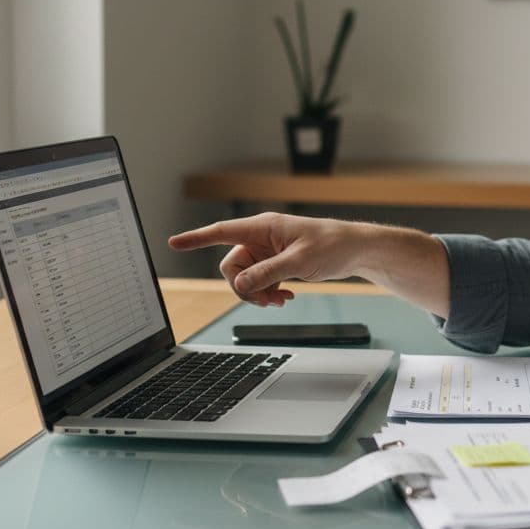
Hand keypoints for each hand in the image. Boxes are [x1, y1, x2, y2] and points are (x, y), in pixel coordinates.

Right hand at [168, 213, 364, 307]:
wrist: (354, 250)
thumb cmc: (332, 245)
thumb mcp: (299, 261)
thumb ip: (268, 273)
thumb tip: (240, 286)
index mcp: (263, 227)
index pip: (222, 231)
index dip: (197, 238)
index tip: (175, 243)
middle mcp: (261, 238)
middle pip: (232, 267)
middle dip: (245, 288)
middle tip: (267, 301)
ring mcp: (268, 252)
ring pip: (246, 278)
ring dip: (258, 293)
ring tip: (281, 300)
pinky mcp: (276, 263)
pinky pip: (259, 282)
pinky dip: (268, 292)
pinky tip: (286, 296)